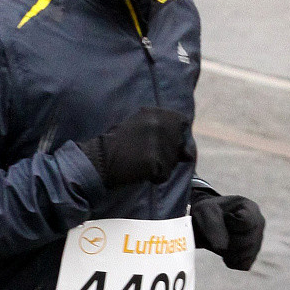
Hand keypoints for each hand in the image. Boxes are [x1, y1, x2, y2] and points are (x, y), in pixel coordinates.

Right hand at [78, 107, 194, 187]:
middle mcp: (158, 124)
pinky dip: (155, 177)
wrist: (99, 158)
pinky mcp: (154, 161)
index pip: (181, 122)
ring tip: (141, 163)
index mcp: (154, 112)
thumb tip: (190, 154)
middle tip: (148, 156)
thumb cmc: (118, 144)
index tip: (166, 143)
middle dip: (169, 153)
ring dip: (162, 167)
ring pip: (173, 161)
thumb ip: (165, 134)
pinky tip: (140, 172)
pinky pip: (164, 175)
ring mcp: (157, 142)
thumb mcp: (140, 128)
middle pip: (179, 143)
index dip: (177, 135)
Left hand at [191, 192, 264, 269]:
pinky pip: (243, 265)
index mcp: (251, 208)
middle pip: (248, 241)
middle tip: (217, 232)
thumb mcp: (206, 211)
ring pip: (246, 255)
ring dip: (227, 251)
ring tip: (219, 240)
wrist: (204, 223)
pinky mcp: (252, 256)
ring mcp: (257, 242)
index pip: (246, 222)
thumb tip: (222, 247)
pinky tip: (224, 250)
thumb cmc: (207, 213)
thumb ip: (213, 225)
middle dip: (228, 240)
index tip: (224, 217)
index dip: (230, 223)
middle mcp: (259, 225)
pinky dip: (230, 261)